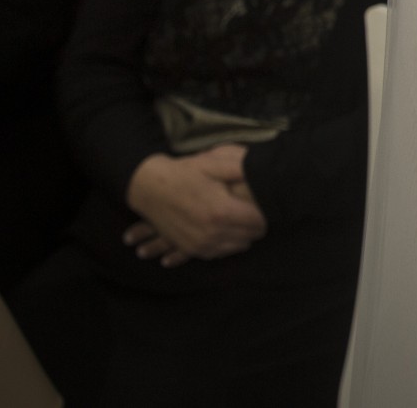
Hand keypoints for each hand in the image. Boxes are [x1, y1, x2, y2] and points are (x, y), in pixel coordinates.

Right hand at [122, 146, 265, 264]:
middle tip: (257, 208)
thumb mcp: (213, 163)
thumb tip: (266, 171)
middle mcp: (213, 233)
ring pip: (238, 246)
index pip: (260, 221)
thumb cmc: (184, 172)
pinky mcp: (191, 250)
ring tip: (244, 218)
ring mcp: (200, 245)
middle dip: (258, 223)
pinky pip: (220, 253)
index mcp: (222, 211)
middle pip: (251, 235)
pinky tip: (229, 231)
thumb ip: (241, 167)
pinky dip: (228, 244)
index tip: (268, 202)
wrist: (149, 187)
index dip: (268, 211)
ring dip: (244, 234)